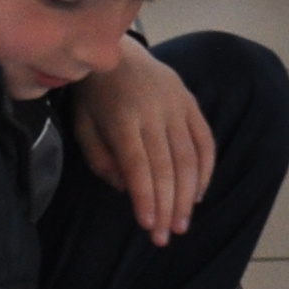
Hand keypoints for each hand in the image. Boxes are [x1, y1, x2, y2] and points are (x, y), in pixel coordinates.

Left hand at [70, 49, 213, 243]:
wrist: (117, 52)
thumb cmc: (95, 96)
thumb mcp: (83, 125)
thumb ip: (100, 157)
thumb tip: (127, 188)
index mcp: (122, 117)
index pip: (138, 164)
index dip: (145, 197)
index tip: (148, 225)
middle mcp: (154, 111)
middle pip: (166, 166)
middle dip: (167, 205)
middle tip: (165, 236)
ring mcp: (176, 105)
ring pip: (189, 157)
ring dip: (188, 195)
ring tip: (181, 224)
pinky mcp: (191, 103)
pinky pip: (205, 140)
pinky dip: (205, 170)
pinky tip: (198, 195)